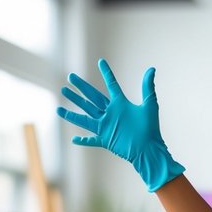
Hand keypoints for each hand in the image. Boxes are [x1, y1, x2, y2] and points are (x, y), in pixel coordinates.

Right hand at [56, 59, 184, 191]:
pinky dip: (83, 141)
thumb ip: (147, 87)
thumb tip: (152, 69)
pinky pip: (92, 140)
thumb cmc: (151, 129)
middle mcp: (111, 114)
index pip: (111, 85)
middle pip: (92, 98)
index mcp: (121, 105)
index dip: (107, 73)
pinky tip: (74, 139)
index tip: (101, 61)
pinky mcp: (106, 140)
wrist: (150, 149)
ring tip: (59, 105)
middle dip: (81, 88)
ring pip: (85, 117)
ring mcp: (107, 127)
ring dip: (72, 112)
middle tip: (70, 77)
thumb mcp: (149, 105)